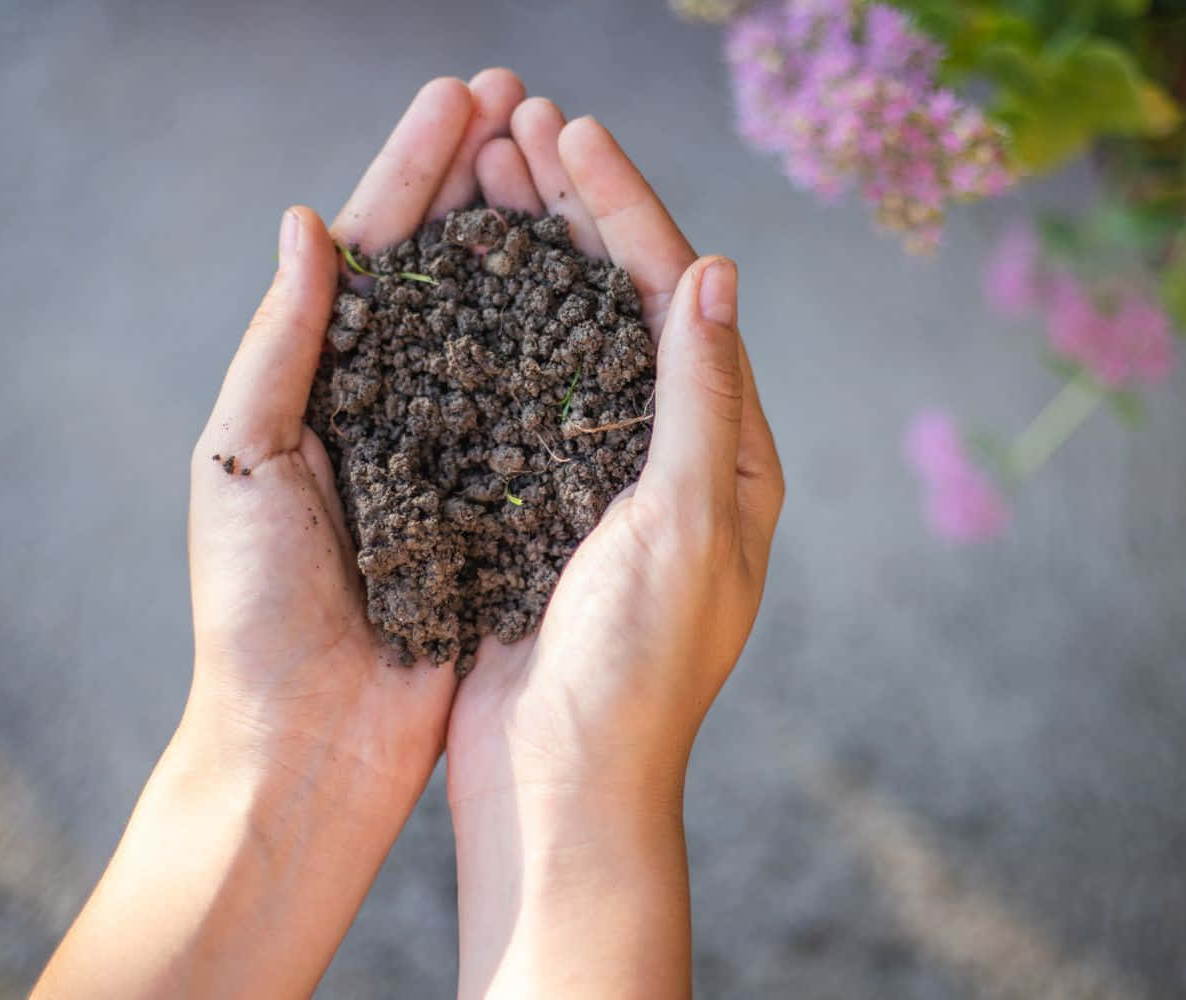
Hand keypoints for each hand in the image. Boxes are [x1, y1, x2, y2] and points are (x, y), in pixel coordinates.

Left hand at [37, 71, 535, 998]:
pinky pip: (550, 412)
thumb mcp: (240, 461)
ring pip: (510, 324)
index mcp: (324, 379)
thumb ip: (277, 347)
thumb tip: (305, 224)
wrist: (312, 743)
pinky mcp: (509, 504)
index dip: (421, 166)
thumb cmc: (254, 609)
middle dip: (489, 182)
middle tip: (536, 105)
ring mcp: (461, 450)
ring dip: (539, 245)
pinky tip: (614, 298)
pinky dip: (578, 351)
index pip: (379, 247)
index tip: (471, 95)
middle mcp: (399, 401)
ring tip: (575, 171)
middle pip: (453, 267)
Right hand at [444, 101, 784, 996]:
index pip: (680, 300)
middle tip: (519, 122)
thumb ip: (700, 400)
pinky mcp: (545, 503)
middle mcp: (676, 457)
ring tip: (484, 173)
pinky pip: (525, 391)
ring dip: (532, 254)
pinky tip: (456, 280)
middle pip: (625, 302)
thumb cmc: (636, 671)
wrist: (562, 784)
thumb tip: (715, 272)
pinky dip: (495, 327)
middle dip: (578, 210)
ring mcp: (606, 477)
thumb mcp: (684, 526)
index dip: (627, 210)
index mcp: (729, 457)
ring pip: (570, 335)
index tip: (573, 132)